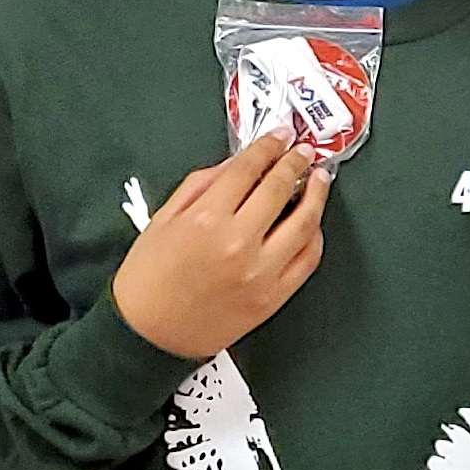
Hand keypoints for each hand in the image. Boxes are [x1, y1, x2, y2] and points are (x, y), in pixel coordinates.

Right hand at [108, 136, 330, 356]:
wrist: (149, 334)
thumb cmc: (149, 276)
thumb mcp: (163, 220)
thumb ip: (201, 186)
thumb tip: (237, 163)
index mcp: (206, 219)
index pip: (248, 170)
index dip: (269, 147)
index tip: (282, 135)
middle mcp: (238, 242)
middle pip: (280, 189)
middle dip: (296, 163)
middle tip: (304, 151)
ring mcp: (262, 271)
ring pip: (305, 223)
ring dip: (318, 195)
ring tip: (321, 179)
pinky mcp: (275, 296)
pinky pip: (308, 259)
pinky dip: (315, 236)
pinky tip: (313, 222)